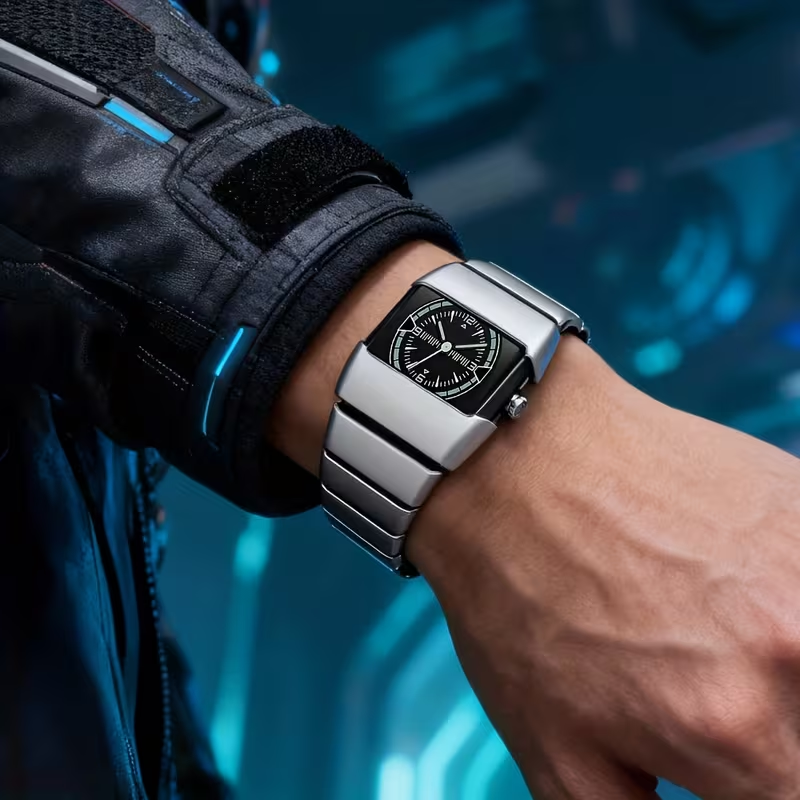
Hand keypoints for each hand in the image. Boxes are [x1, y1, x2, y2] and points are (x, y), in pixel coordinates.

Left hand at [408, 334, 799, 798]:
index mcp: (734, 734)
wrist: (512, 458)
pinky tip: (732, 583)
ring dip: (778, 660)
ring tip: (710, 632)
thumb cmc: (520, 594)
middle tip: (700, 686)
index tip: (723, 761)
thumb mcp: (556, 749)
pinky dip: (784, 595)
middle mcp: (794, 652)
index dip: (755, 781)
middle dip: (768, 731)